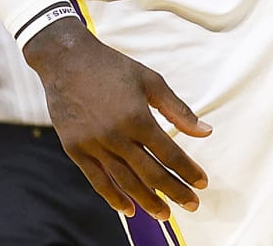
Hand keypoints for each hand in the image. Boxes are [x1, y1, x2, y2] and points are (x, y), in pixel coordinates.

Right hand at [26, 20, 209, 219]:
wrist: (66, 59)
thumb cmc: (111, 66)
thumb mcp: (150, 80)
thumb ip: (178, 110)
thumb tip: (206, 132)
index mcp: (137, 116)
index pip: (169, 153)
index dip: (188, 171)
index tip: (201, 183)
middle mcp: (116, 135)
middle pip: (151, 174)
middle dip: (175, 192)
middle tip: (191, 205)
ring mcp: (93, 144)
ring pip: (125, 182)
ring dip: (147, 201)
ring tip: (164, 213)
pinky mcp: (75, 148)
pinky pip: (97, 180)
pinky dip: (113, 197)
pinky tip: (128, 209)